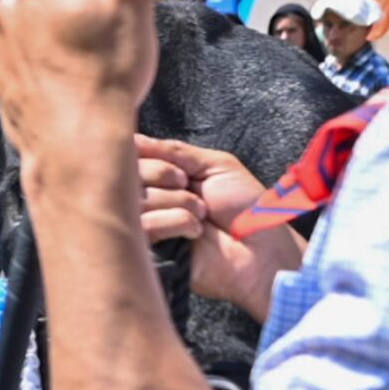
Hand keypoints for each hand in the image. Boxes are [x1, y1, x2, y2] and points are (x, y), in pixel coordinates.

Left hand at [0, 0, 156, 171]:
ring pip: (43, 28)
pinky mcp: (2, 77)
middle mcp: (11, 8)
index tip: (115, 11)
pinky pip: (31, 61)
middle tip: (105, 40)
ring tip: (87, 66)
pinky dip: (48, 67)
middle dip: (81, 11)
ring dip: (63, 40)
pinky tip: (69, 83)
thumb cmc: (105, 71)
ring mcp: (3, 45)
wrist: (77, 137)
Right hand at [135, 136, 302, 320]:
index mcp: (161, 177)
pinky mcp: (147, 251)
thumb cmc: (244, 206)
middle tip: (191, 189)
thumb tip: (131, 138)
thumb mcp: (215, 165)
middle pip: (127, 175)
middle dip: (165, 177)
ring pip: (136, 199)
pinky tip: (194, 232)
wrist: (261, 247)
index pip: (129, 156)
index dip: (150, 158)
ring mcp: (144, 225)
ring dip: (178, 202)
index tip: (180, 171)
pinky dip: (176, 222)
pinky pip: (144, 225)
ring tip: (201, 214)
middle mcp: (147, 198)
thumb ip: (172, 150)